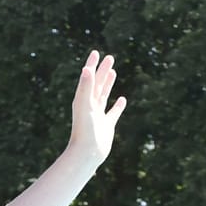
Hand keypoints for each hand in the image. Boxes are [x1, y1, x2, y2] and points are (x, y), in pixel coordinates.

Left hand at [69, 51, 126, 166]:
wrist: (87, 153)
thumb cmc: (84, 129)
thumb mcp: (84, 105)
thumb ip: (85, 87)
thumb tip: (87, 68)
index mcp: (82, 99)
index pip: (88, 78)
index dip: (92, 65)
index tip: (96, 52)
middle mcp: (89, 106)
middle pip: (96, 84)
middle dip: (102, 70)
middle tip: (110, 57)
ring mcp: (98, 115)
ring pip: (104, 95)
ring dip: (108, 84)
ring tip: (113, 72)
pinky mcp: (106, 125)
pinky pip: (113, 113)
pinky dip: (118, 106)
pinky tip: (123, 100)